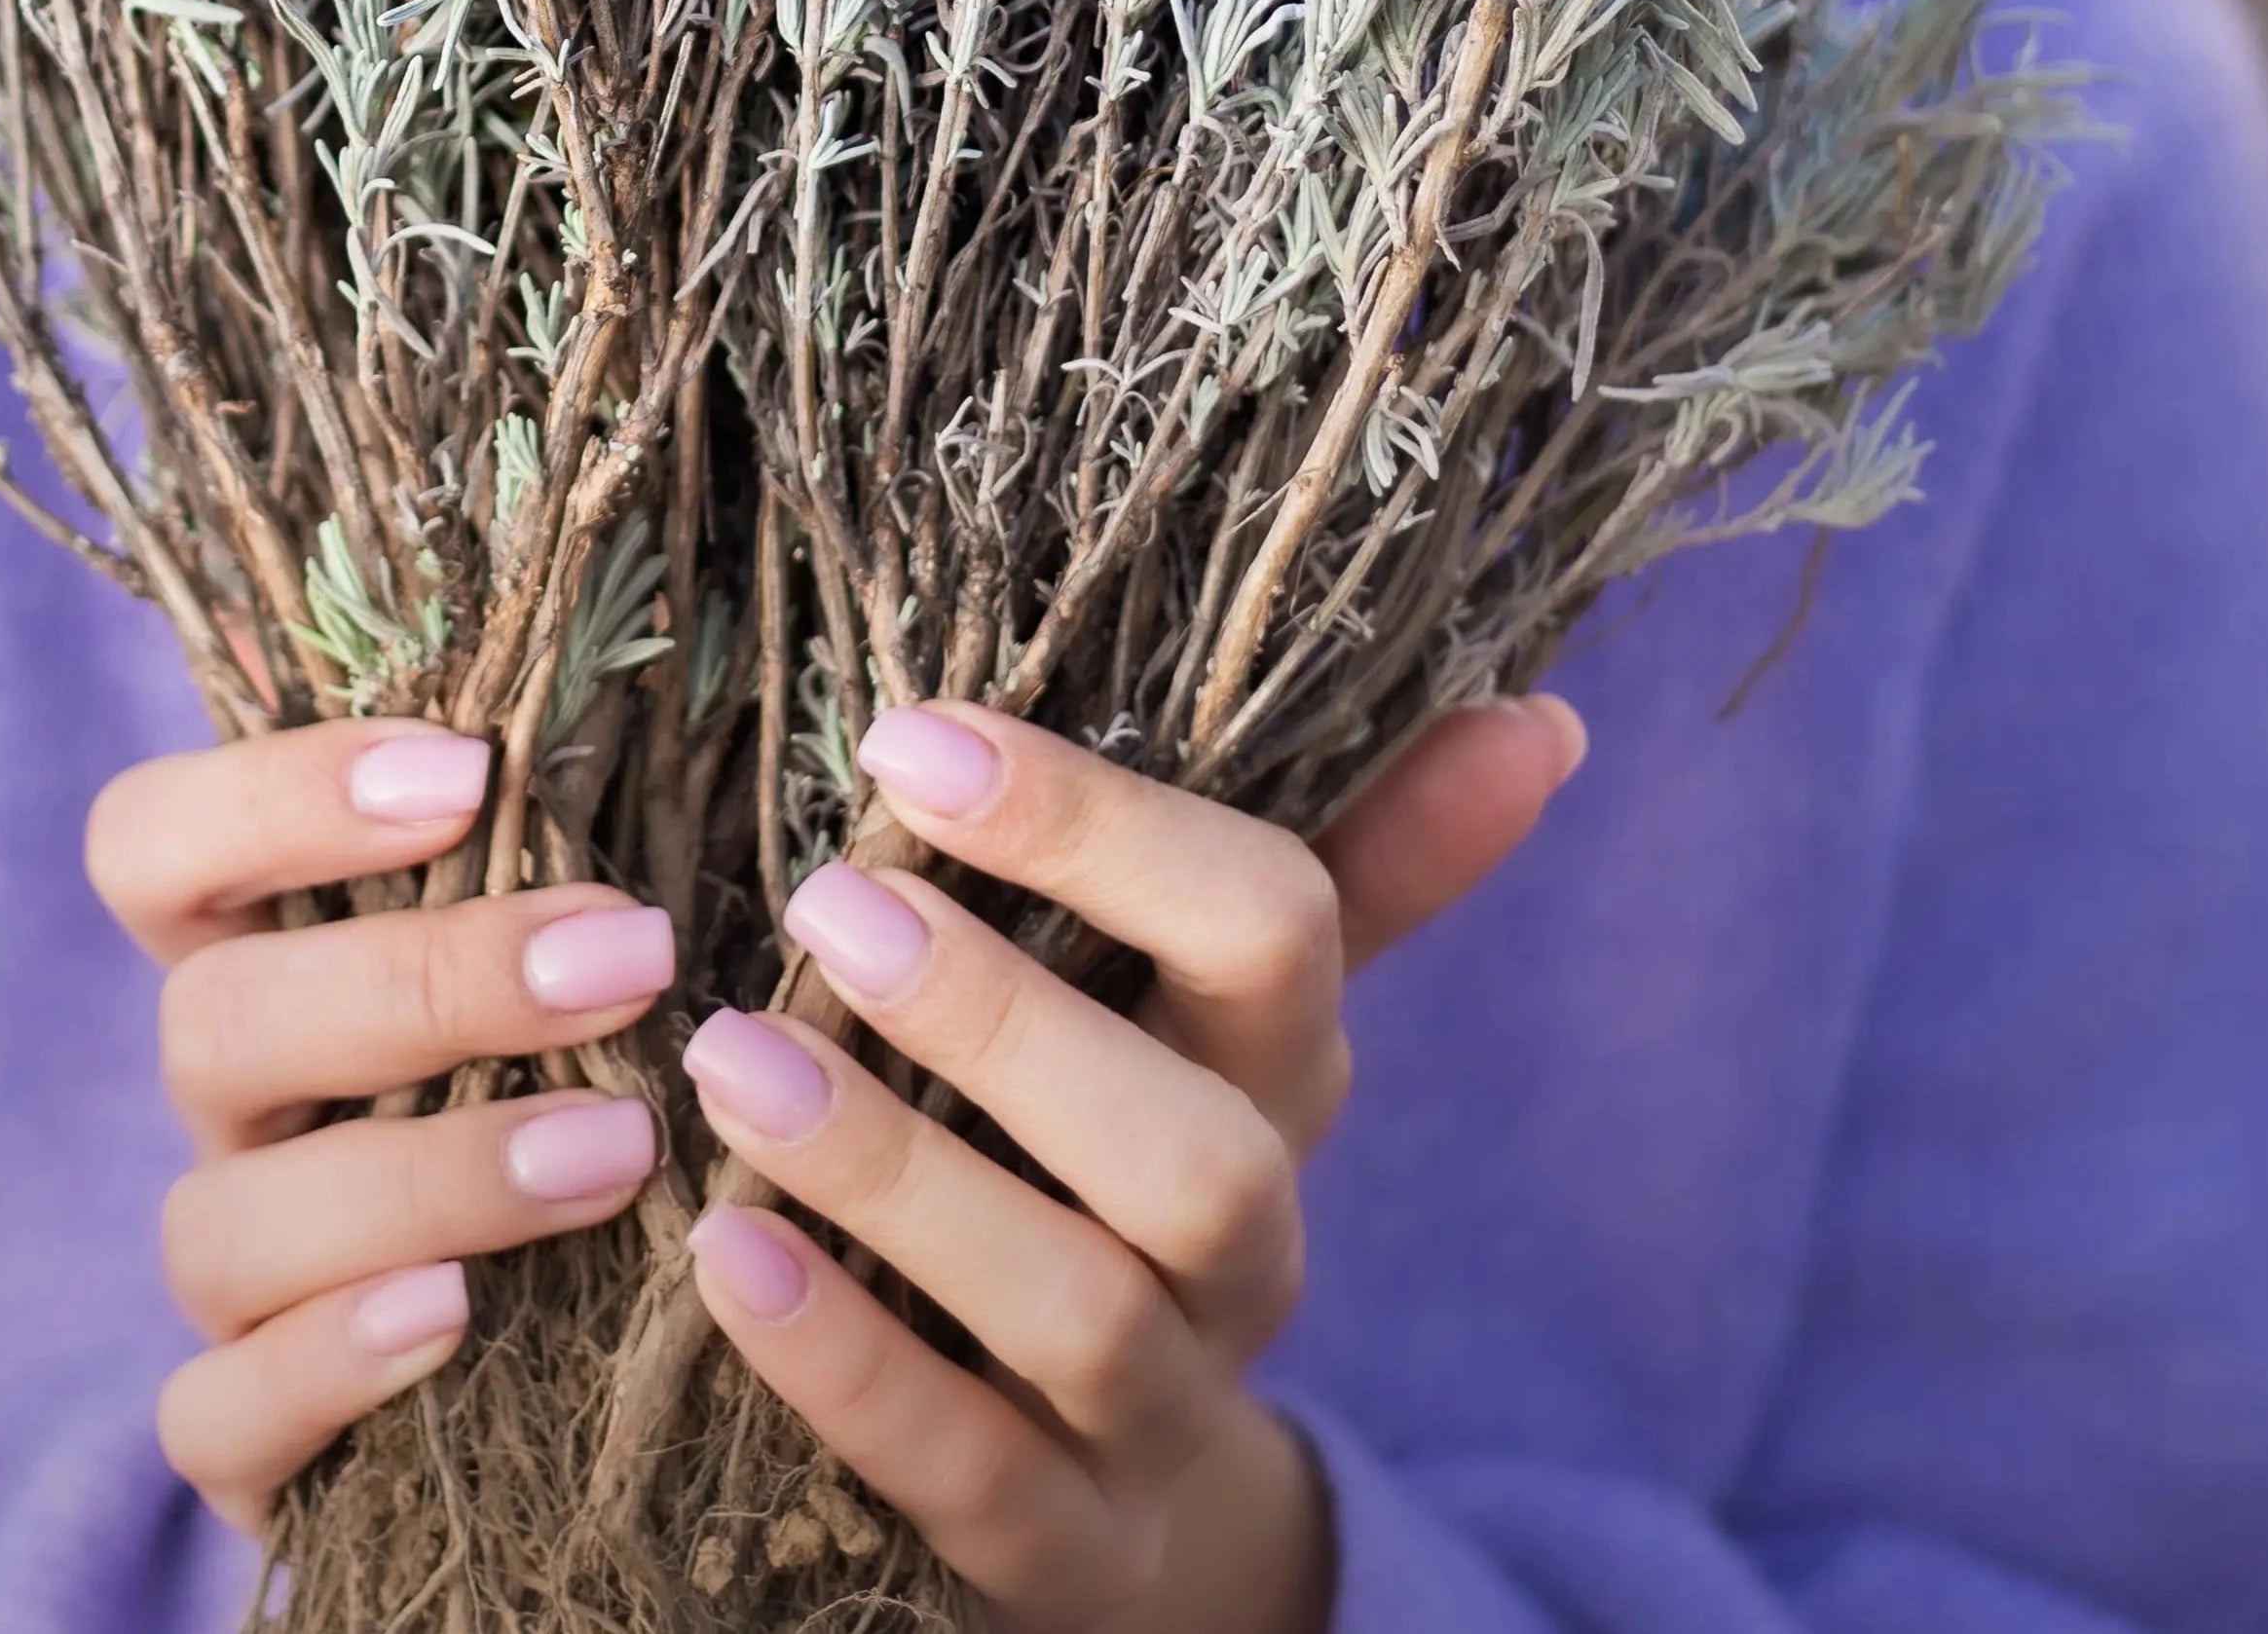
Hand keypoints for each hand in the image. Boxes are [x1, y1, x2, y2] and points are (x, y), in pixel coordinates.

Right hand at [84, 718, 681, 1533]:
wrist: (571, 1369)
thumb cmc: (588, 1085)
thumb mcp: (579, 965)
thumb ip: (575, 858)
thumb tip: (665, 691)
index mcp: (269, 956)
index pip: (152, 843)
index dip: (275, 793)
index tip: (467, 771)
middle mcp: (230, 1108)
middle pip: (213, 1017)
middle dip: (421, 980)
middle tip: (628, 955)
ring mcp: (229, 1276)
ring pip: (222, 1222)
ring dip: (425, 1174)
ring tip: (618, 1151)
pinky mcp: (247, 1438)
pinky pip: (215, 1414)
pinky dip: (326, 1362)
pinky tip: (454, 1320)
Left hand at [678, 695, 1586, 1633]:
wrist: (1136, 1491)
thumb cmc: (1142, 1160)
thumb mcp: (1233, 1016)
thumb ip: (1354, 863)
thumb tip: (1544, 717)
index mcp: (1278, 1077)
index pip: (1274, 935)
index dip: (1104, 833)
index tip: (910, 740)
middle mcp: (1250, 1249)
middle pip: (1196, 1155)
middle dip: (1008, 1020)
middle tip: (829, 903)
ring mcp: (1164, 1415)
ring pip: (1082, 1314)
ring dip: (901, 1181)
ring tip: (735, 1064)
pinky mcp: (1064, 1551)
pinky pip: (970, 1476)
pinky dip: (846, 1365)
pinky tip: (723, 1254)